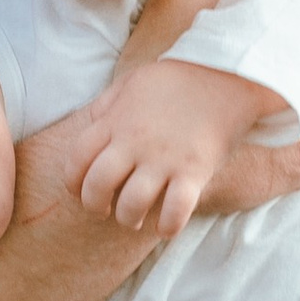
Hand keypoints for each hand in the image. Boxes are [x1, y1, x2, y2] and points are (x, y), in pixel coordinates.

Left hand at [74, 58, 280, 233]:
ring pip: (131, 205)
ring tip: (135, 218)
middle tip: (104, 210)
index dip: (73, 182)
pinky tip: (166, 226)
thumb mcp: (132, 82)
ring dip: (128, 218)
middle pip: (97, 186)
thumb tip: (90, 124)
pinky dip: (168, 227)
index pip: (76, 160)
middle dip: (94, 205)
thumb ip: (108, 105)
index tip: (81, 190)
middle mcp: (134, 142)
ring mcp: (164, 158)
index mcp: (115, 121)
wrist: (226, 74)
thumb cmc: (178, 79)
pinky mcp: (194, 171)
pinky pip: (175, 211)